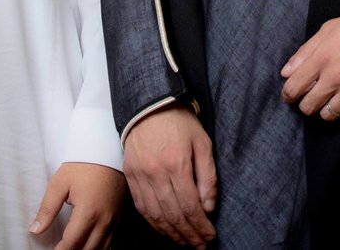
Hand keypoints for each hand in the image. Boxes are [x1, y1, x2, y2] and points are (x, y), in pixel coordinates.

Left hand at [29, 161, 124, 249]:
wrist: (106, 149)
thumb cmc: (82, 164)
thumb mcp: (59, 183)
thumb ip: (47, 209)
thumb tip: (35, 230)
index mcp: (88, 213)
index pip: (71, 243)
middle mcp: (104, 220)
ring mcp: (113, 219)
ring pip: (101, 249)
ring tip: (73, 249)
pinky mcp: (119, 216)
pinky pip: (111, 241)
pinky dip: (99, 248)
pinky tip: (89, 247)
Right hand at [122, 103, 217, 248]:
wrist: (149, 104)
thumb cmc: (180, 122)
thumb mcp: (203, 143)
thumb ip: (208, 176)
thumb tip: (208, 207)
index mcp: (176, 163)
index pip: (190, 206)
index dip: (201, 226)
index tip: (210, 236)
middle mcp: (156, 172)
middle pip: (173, 215)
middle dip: (188, 235)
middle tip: (200, 245)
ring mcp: (140, 175)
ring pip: (155, 215)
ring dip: (171, 234)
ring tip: (184, 242)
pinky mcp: (130, 174)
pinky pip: (141, 206)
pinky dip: (153, 223)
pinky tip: (164, 230)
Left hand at [280, 8, 339, 122]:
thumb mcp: (328, 30)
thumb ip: (304, 52)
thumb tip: (286, 72)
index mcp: (321, 58)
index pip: (293, 88)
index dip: (289, 94)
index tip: (293, 95)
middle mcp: (336, 77)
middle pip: (308, 107)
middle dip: (307, 104)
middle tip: (314, 97)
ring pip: (329, 115)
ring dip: (328, 109)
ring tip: (334, 99)